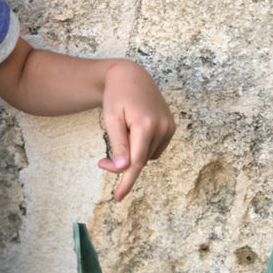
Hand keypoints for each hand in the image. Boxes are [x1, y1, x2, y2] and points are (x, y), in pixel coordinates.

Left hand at [97, 61, 174, 200]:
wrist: (131, 76)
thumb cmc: (116, 96)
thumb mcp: (111, 119)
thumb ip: (118, 144)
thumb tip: (123, 169)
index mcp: (145, 124)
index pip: (136, 162)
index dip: (127, 182)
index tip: (118, 197)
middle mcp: (162, 126)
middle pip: (140, 160)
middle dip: (121, 165)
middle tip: (101, 162)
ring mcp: (169, 127)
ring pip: (147, 157)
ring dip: (133, 155)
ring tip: (122, 134)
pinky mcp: (171, 127)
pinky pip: (154, 149)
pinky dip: (142, 148)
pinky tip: (134, 133)